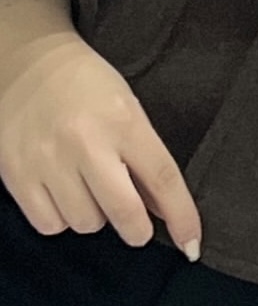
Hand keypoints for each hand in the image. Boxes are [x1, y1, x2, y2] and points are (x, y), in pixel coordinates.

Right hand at [0, 0, 201, 257]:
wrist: (27, 61)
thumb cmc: (86, 84)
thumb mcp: (127, 108)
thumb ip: (145, 157)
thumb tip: (162, 211)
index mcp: (123, 121)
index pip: (163, 178)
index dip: (182, 218)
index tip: (192, 244)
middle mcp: (86, 142)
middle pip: (124, 213)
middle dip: (136, 229)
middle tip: (136, 224)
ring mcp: (49, 160)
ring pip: (85, 223)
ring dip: (94, 216)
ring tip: (88, 188)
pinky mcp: (18, 174)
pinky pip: (49, 224)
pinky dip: (60, 218)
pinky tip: (62, 192)